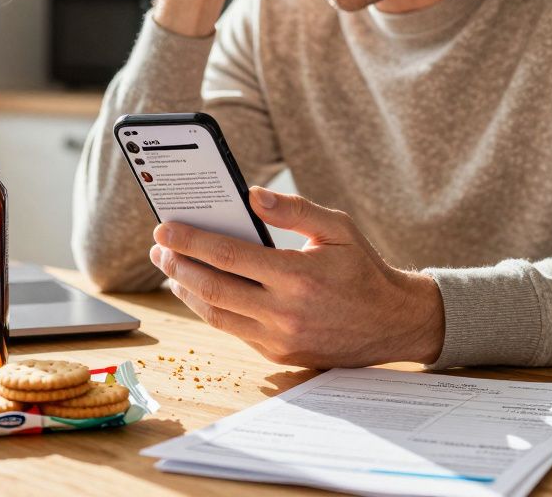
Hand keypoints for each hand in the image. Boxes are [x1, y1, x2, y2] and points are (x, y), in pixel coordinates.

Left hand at [148, 187, 444, 368]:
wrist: (392, 322)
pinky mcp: (279, 354)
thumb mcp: (338, 228)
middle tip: (159, 248)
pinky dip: (209, 309)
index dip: (191, 241)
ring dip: (186, 291)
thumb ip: (294, 209)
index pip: (229, 257)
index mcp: (298, 276)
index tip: (165, 228)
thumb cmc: (363, 269)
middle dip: (178, 266)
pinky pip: (233, 331)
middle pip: (213, 288)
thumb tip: (251, 195)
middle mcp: (285, 312)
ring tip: (170, 269)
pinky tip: (198, 291)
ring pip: (216, 315)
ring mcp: (280, 338)